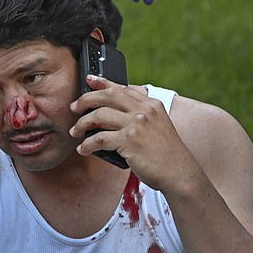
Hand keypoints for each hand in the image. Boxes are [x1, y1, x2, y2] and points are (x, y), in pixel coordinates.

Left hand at [69, 75, 197, 191]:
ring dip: (82, 124)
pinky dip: (87, 144)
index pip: (122, 88)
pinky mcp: (129, 140)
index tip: (89, 79)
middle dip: (86, 100)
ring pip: (98, 115)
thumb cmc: (165, 154)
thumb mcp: (157, 126)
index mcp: (151, 104)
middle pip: (107, 96)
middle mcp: (145, 110)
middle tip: (74, 108)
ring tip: (75, 131)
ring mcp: (137, 124)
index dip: (103, 82)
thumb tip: (109, 112)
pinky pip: (99, 138)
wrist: (179, 173)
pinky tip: (83, 149)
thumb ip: (139, 115)